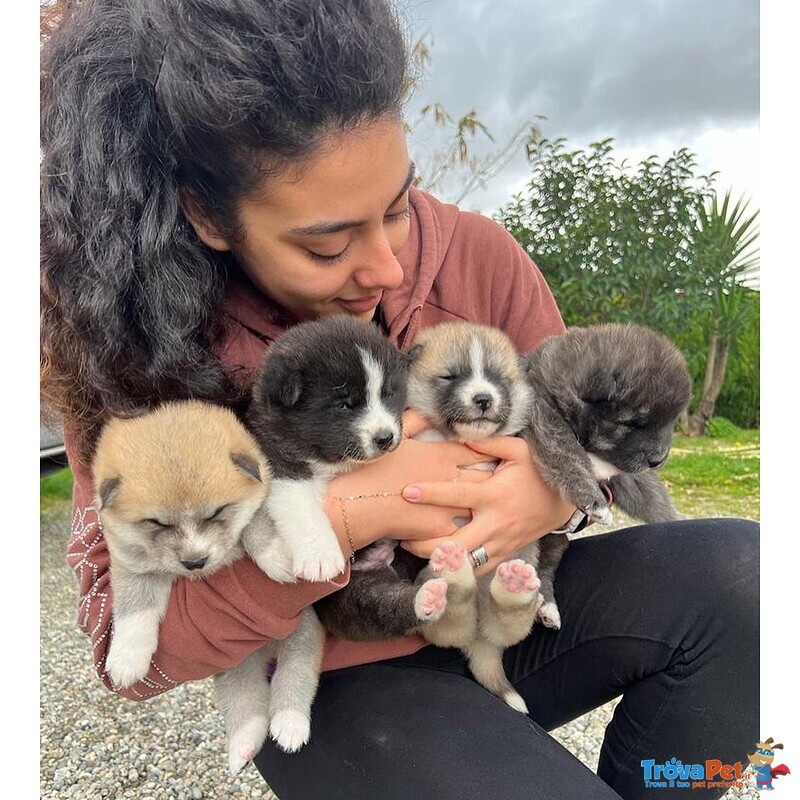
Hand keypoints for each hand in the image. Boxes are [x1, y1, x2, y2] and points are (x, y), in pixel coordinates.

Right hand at [324, 419, 491, 554]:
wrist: (357, 506)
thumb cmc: (372, 469)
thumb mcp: (394, 439)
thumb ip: (415, 421)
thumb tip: (429, 413)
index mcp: (440, 456)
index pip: (475, 450)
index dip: (487, 450)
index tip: (495, 452)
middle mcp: (450, 479)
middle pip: (483, 476)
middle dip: (493, 477)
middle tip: (502, 478)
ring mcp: (448, 506)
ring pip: (477, 504)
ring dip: (482, 502)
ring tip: (490, 503)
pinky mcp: (441, 530)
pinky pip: (461, 528)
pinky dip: (466, 526)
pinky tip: (471, 527)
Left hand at [399, 435, 575, 573]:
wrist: (565, 503)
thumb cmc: (539, 473)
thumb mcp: (521, 450)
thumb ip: (490, 443)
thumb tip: (462, 438)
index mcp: (494, 495)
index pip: (457, 495)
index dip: (431, 494)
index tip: (407, 491)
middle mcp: (495, 522)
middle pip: (455, 542)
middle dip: (426, 543)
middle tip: (402, 537)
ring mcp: (501, 543)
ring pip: (465, 562)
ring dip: (438, 560)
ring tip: (414, 551)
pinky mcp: (506, 554)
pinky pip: (480, 570)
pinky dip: (459, 570)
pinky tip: (440, 565)